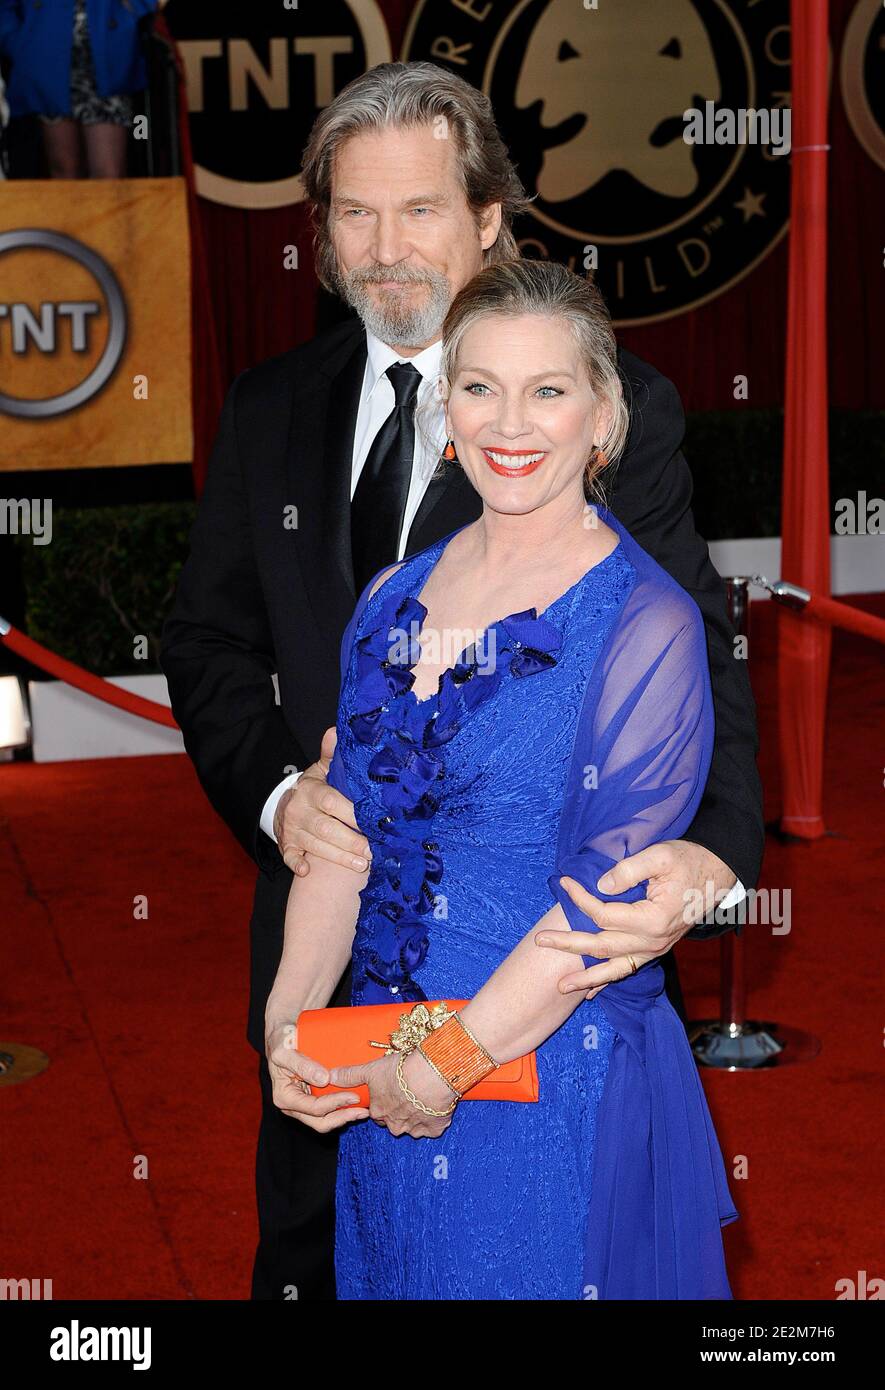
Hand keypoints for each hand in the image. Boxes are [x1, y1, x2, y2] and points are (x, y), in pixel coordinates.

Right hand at [265, 1019, 368, 1132]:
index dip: (335, 1104)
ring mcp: (303, 1104)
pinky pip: (327, 1110)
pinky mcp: (311, 1099)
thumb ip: (302, 1065)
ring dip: (344, 1116)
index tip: (353, 1096)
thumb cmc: (281, 1041)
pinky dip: (341, 1108)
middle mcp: (293, 1106)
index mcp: (285, 1098)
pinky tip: (356, 1103)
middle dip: (342, 1117)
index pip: (314, 1108)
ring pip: (325, 1120)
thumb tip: (324, 1079)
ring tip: (363, 1110)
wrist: (281, 1036)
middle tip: (362, 1110)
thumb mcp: (285, 1050)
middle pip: (321, 1122)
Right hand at [275, 727, 371, 875]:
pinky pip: (289, 857)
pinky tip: (307, 871)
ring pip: (315, 845)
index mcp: (311, 790)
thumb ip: (332, 754)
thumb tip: (337, 730)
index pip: (332, 801)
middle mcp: (300, 810)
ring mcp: (292, 830)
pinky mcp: (287, 846)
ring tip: (362, 864)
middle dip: (351, 841)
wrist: (285, 805)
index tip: (373, 822)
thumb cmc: (315, 789)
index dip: (352, 813)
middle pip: (326, 828)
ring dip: (338, 857)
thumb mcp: (322, 770)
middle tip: (373, 850)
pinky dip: (296, 864)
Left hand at [330, 1050, 457, 1139]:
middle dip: (399, 1111)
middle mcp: (394, 1125)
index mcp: (378, 1112)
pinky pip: (432, 1127)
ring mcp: (414, 1129)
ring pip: (413, 1125)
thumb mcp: (371, 1070)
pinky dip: (433, 1118)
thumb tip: (331, 1077)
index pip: (376, 1113)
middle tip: (407, 1092)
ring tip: (422, 1094)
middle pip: (394, 1121)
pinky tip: (434, 1103)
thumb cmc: (400, 1071)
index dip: (383, 1102)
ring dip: (416, 1114)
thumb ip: (351, 1075)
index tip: (391, 1092)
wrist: (431, 1076)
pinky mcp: (434, 1129)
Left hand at [535, 840, 736, 997]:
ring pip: (614, 967)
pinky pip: (628, 969)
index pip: (604, 914)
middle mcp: (653, 941)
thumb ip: (628, 871)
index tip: (564, 882)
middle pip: (602, 946)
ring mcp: (655, 949)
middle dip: (568, 944)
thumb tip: (600, 886)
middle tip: (540, 940)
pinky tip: (589, 992)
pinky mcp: (655, 949)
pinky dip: (608, 981)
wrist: (716, 873)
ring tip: (560, 986)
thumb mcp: (660, 856)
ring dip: (586, 978)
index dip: (580, 899)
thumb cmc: (688, 861)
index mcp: (652, 919)